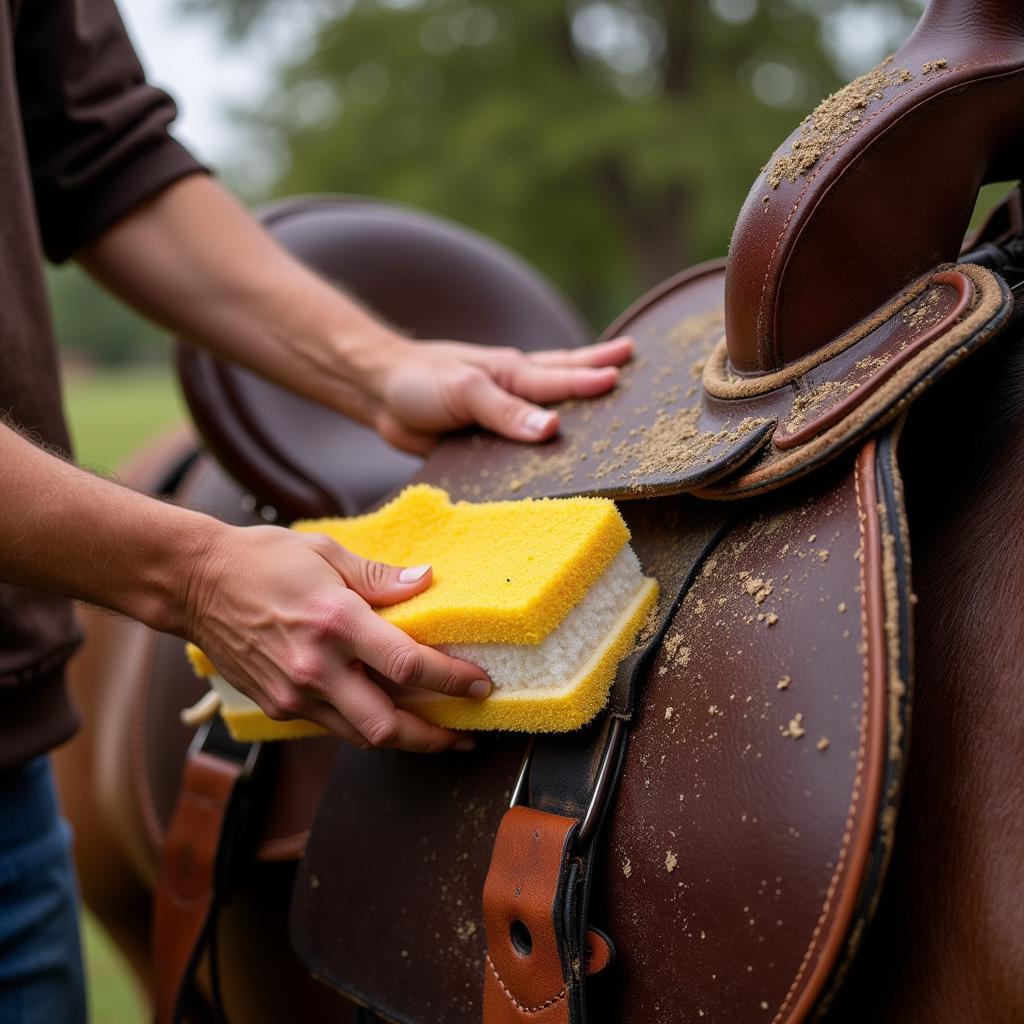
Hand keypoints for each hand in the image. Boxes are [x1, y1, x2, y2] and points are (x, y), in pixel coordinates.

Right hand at [185, 524, 489, 751]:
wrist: (193, 583)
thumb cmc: (262, 560)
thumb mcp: (327, 553)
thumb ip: (380, 577)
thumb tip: (426, 580)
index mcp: (335, 621)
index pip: (408, 664)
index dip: (452, 680)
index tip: (480, 684)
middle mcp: (316, 667)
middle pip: (389, 726)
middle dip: (435, 738)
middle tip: (465, 734)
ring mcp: (294, 693)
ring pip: (362, 737)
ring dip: (404, 740)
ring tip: (437, 735)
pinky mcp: (277, 705)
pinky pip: (333, 726)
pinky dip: (365, 726)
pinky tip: (385, 715)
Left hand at [372, 335, 633, 453]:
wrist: (378, 393)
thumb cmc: (419, 380)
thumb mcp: (464, 391)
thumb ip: (506, 411)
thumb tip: (552, 428)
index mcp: (513, 373)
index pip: (562, 378)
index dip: (594, 379)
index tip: (626, 376)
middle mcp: (514, 391)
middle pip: (564, 378)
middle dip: (598, 368)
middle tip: (634, 357)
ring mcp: (501, 414)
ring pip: (548, 409)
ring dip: (578, 404)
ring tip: (610, 394)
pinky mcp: (486, 440)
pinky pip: (520, 447)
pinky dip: (542, 445)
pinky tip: (558, 450)